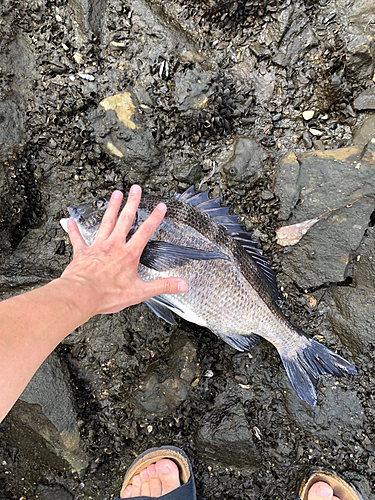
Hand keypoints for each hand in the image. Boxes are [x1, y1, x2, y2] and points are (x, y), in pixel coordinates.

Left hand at [60, 185, 187, 316]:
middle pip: (125, 219)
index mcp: (128, 254)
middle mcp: (114, 246)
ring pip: (106, 222)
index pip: (145, 231)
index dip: (154, 218)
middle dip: (132, 203)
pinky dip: (74, 230)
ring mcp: (97, 247)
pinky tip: (71, 221)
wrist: (82, 295)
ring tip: (116, 194)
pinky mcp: (82, 253)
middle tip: (135, 189)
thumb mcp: (140, 292)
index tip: (160, 206)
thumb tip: (182, 285)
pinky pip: (78, 239)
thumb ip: (162, 286)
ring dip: (111, 207)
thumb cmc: (108, 294)